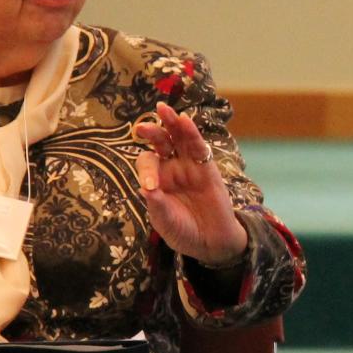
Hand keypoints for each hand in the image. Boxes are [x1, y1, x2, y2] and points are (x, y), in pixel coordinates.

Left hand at [133, 101, 246, 265]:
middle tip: (141, 127)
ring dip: (171, 123)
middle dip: (151, 132)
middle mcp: (171, 168)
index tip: (151, 187)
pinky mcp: (207, 168)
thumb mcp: (166, 223)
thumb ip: (158, 207)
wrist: (212, 243)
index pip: (147, 164)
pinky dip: (192, 133)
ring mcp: (189, 166)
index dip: (147, 171)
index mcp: (156, 180)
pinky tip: (185, 121)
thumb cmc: (184, 232)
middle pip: (160, 142)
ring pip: (179, 138)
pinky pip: (198, 147)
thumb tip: (146, 189)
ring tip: (163, 109)